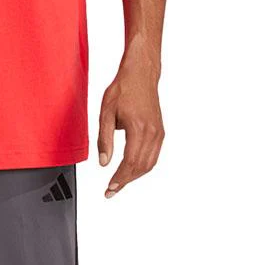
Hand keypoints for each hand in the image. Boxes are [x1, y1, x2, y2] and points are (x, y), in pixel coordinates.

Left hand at [97, 64, 164, 197]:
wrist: (140, 75)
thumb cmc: (122, 89)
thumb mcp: (106, 112)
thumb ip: (104, 139)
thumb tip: (103, 163)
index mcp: (138, 128)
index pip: (130, 162)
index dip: (120, 179)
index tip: (110, 188)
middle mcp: (152, 133)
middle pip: (141, 167)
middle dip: (126, 181)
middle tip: (112, 190)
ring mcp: (159, 133)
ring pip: (149, 164)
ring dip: (135, 176)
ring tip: (120, 182)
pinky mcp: (160, 131)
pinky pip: (154, 155)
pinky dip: (143, 166)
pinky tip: (132, 168)